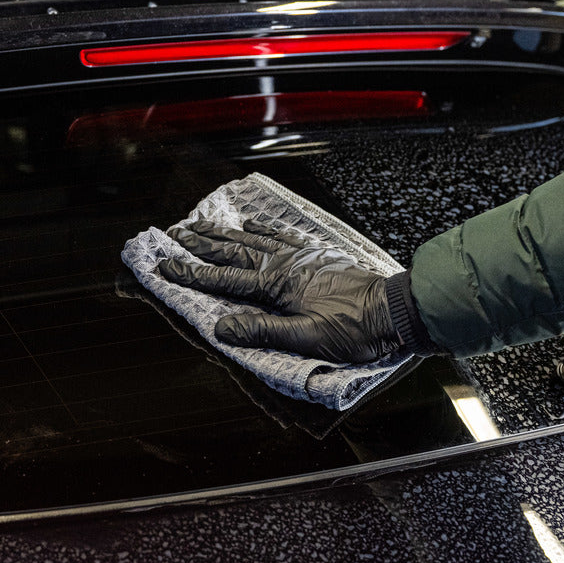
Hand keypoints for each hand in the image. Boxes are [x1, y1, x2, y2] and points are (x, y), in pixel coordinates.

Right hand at [157, 219, 402, 362]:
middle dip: (201, 244)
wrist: (398, 311)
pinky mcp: (317, 256)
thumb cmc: (355, 330)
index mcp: (278, 285)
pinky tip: (251, 224)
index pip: (225, 279)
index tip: (165, 266)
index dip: (193, 273)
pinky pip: (282, 237)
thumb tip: (221, 328)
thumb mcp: (307, 339)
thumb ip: (263, 331)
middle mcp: (285, 264)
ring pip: (254, 240)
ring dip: (224, 233)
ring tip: (201, 224)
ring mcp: (301, 256)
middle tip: (174, 234)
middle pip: (234, 251)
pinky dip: (263, 230)